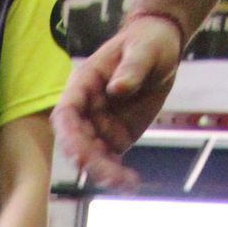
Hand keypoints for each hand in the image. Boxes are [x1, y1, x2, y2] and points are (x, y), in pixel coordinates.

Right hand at [55, 16, 182, 191]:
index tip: (77, 154)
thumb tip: (118, 89)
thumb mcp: (144, 48)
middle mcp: (86, 111)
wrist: (161, 49)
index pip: (66, 113)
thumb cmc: (148, 42)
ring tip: (124, 183)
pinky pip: (113, 162)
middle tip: (108, 175)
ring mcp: (99, 127)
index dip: (68, 135)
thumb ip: (131, 67)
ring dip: (105, 173)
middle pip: (79, 141)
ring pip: (94, 157)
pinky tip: (131, 184)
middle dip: (90, 160)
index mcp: (84, 85)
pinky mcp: (116, 139)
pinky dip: (120, 175)